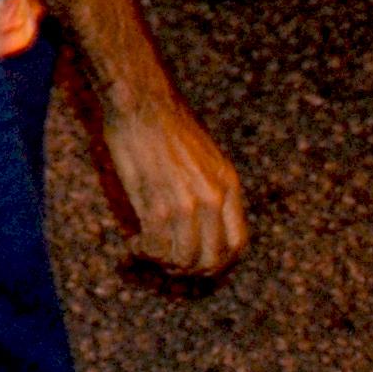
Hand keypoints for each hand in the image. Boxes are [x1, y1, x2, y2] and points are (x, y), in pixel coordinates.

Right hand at [96, 93, 247, 276]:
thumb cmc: (166, 124)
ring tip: (147, 250)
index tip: (200, 263)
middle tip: (169, 262)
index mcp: (229, 185)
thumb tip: (202, 226)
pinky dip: (144, 252)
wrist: (143, 102)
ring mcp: (187, 204)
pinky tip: (134, 243)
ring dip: (163, 262)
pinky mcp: (158, 205)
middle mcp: (213, 199)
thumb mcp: (206, 157)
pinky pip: (156, 247)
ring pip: (183, 259)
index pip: (237, 243)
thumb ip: (210, 190)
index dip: (220, 262)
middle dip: (189, 269)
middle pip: (211, 259)